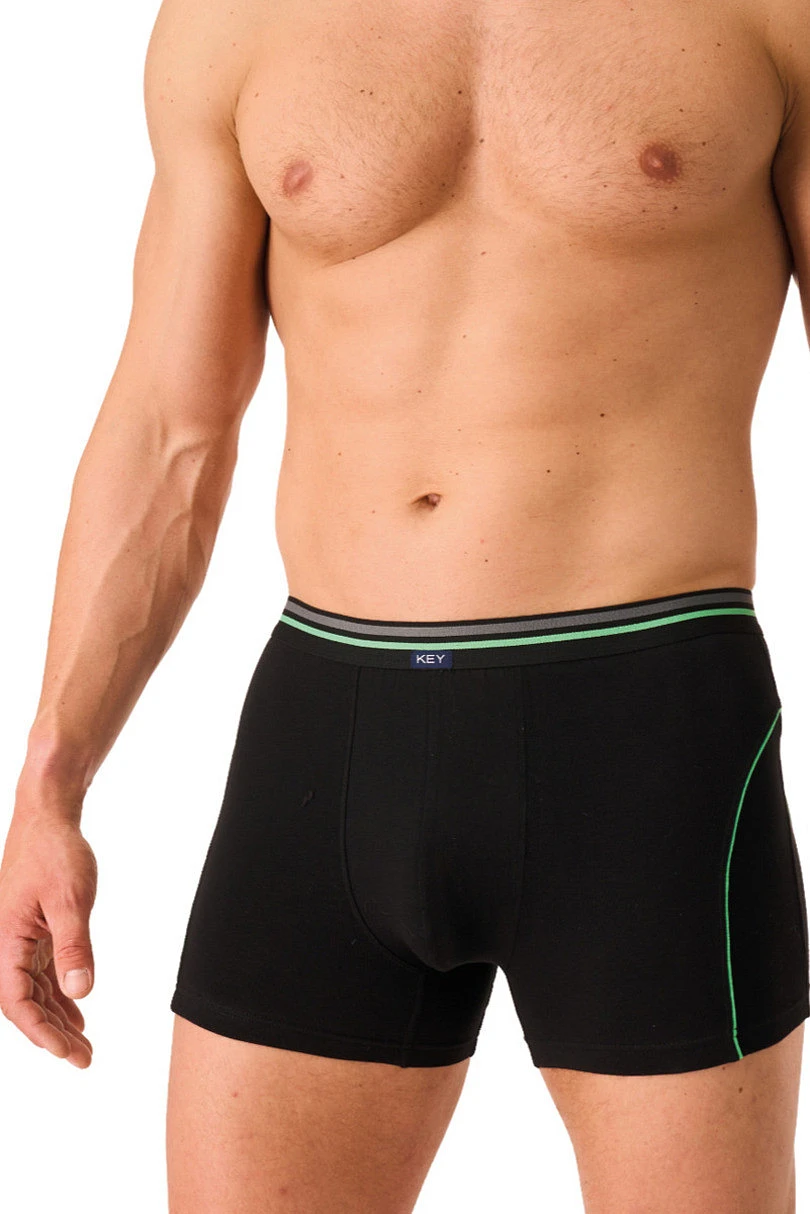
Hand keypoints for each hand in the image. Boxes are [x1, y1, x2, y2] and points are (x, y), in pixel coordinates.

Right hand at [0, 812, 96, 1066]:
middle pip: (25, 1003)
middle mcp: (6, 944)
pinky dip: (59, 994)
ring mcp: (19, 938)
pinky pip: (42, 972)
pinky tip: (77, 1014)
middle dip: (53, 1035)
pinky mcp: (33, 929)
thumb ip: (75, 946)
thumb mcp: (71, 900)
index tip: (68, 1053)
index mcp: (6, 940)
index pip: (17, 1001)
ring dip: (57, 1019)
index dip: (41, 1032)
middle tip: (85, 1060)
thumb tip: (80, 993)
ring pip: (34, 990)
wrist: (48, 817)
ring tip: (84, 1047)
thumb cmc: (55, 853)